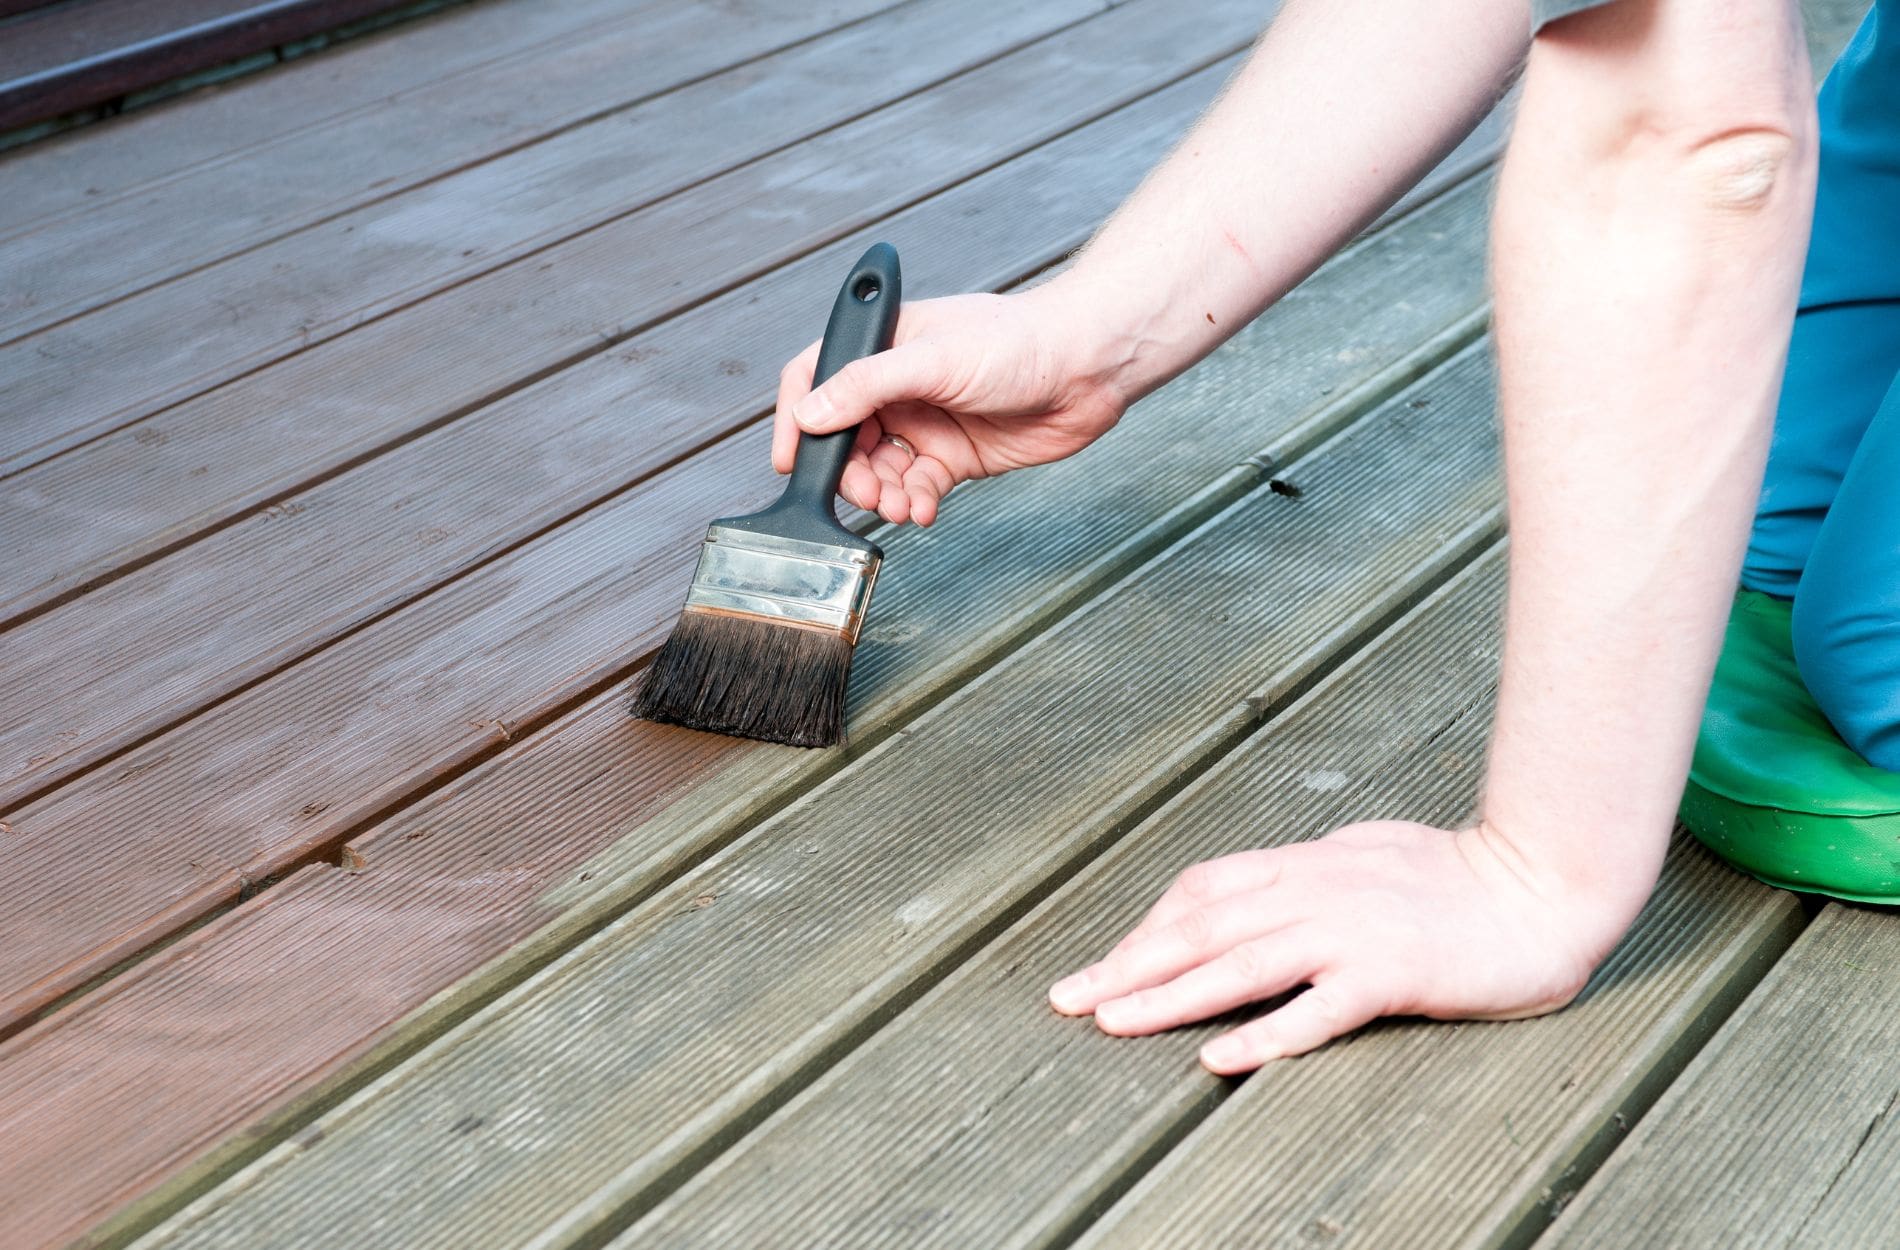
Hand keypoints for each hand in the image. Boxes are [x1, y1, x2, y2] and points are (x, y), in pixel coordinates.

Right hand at [773, 284, 1128, 525]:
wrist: (1088, 368)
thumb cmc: (1021, 341)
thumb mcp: (933, 358)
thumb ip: (866, 386)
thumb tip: (810, 413)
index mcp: (885, 344)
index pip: (817, 377)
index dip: (797, 418)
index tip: (790, 458)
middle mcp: (899, 384)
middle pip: (844, 436)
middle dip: (848, 471)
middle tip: (866, 492)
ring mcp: (926, 421)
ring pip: (880, 469)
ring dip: (882, 494)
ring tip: (899, 506)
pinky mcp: (954, 456)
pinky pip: (917, 487)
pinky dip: (915, 503)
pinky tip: (924, 509)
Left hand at [1048, 820, 1635, 1073]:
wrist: (1544, 887)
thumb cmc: (1461, 876)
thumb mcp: (1368, 855)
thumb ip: (1311, 873)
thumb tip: (1260, 889)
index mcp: (1309, 864)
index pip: (1205, 891)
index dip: (1149, 926)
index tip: (1107, 961)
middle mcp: (1317, 891)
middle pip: (1202, 927)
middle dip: (1129, 963)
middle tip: (1070, 996)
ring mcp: (1352, 931)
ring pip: (1240, 964)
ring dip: (1168, 995)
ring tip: (1113, 1021)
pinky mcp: (1391, 973)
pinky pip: (1315, 1008)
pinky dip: (1263, 1033)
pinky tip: (1219, 1059)